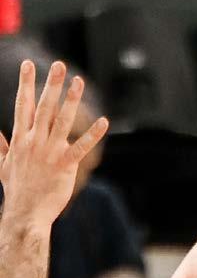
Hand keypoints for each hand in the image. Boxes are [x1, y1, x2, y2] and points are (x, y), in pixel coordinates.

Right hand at [0, 60, 107, 228]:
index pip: (22, 104)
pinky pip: (81, 147)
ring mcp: (49, 152)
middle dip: (51, 84)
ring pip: (62, 121)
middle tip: (59, 64)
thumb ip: (2, 147)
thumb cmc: (16, 190)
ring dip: (71, 100)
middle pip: (43, 106)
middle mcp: (34, 141)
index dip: (26, 83)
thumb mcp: (3, 165)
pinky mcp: (64, 166)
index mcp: (20, 139)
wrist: (25, 213)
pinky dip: (92, 134)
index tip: (28, 65)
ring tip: (79, 82)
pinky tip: (104, 122)